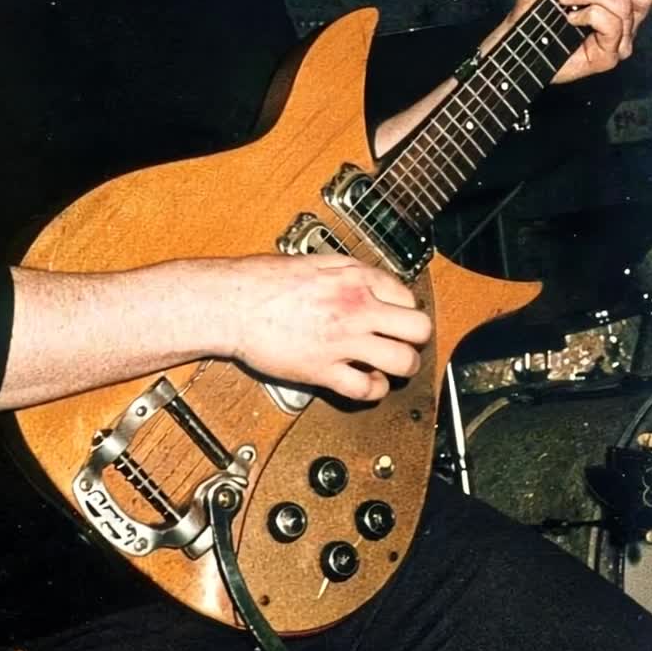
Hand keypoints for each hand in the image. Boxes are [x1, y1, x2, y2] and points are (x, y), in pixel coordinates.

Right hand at [210, 252, 431, 402]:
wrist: (233, 303)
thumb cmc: (263, 281)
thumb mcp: (315, 260)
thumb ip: (347, 270)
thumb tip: (367, 279)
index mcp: (355, 278)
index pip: (407, 296)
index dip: (404, 310)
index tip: (397, 317)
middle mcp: (357, 309)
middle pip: (418, 329)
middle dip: (416, 338)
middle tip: (405, 342)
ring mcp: (344, 341)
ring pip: (403, 361)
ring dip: (402, 367)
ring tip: (391, 366)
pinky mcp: (325, 370)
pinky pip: (366, 389)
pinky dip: (373, 390)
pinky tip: (366, 382)